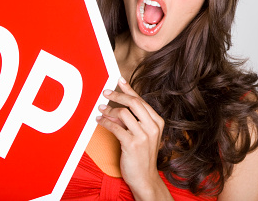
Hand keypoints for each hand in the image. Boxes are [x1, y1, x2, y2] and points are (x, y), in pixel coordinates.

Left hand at [96, 77, 170, 199]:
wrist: (145, 178)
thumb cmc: (142, 156)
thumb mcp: (142, 135)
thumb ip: (133, 120)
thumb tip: (115, 106)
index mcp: (157, 122)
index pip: (141, 100)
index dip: (128, 88)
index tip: (118, 79)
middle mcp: (152, 127)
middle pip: (133, 102)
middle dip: (117, 95)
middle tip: (105, 92)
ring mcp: (143, 135)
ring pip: (122, 113)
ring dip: (108, 110)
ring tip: (100, 110)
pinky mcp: (132, 144)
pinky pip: (115, 127)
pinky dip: (105, 122)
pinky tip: (99, 121)